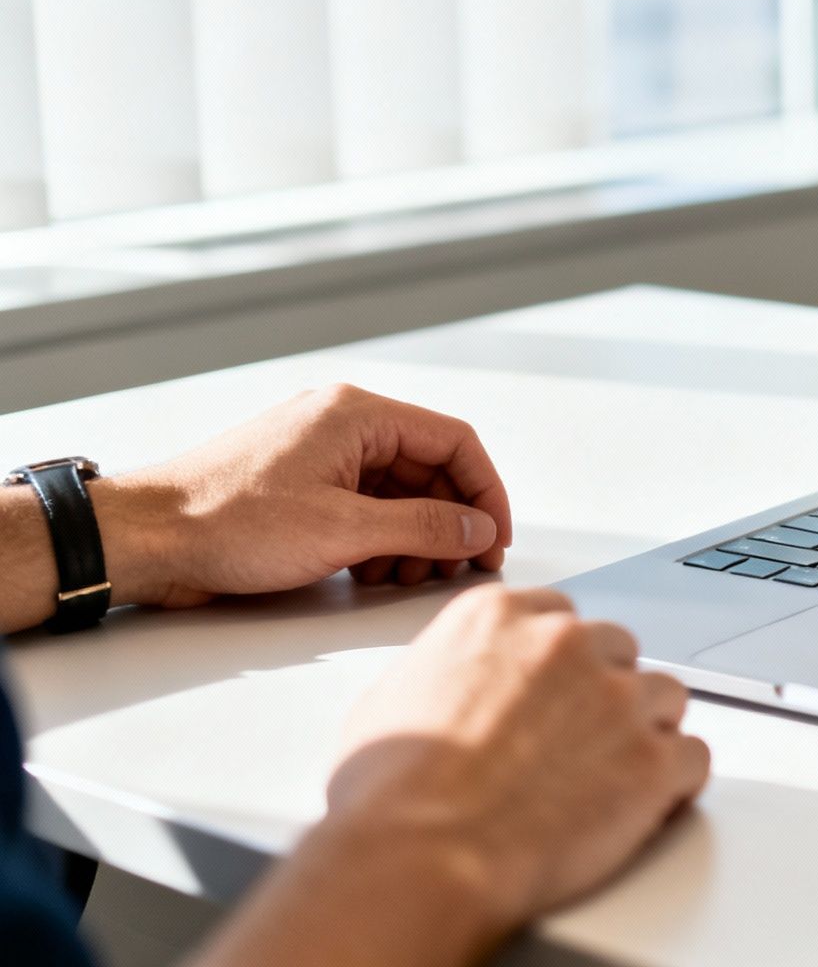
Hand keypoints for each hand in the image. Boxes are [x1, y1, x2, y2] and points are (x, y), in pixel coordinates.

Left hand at [96, 384, 512, 607]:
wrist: (146, 540)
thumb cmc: (227, 521)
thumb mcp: (342, 529)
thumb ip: (423, 526)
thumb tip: (479, 530)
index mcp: (357, 415)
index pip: (454, 442)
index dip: (486, 493)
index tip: (495, 540)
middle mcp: (344, 426)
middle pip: (430, 470)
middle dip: (449, 523)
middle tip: (457, 569)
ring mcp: (322, 457)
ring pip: (400, 494)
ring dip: (416, 539)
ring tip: (408, 578)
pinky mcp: (303, 489)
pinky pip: (367, 509)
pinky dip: (382, 543)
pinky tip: (372, 575)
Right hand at [329, 586, 709, 943]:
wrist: (423, 852)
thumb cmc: (392, 791)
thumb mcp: (390, 699)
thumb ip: (444, 672)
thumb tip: (452, 688)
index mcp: (500, 617)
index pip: (560, 617)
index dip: (562, 663)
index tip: (557, 691)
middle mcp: (566, 644)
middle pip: (617, 651)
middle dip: (603, 694)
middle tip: (578, 743)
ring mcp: (618, 698)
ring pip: (664, 696)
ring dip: (644, 731)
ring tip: (607, 778)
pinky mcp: (653, 759)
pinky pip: (693, 756)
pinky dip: (676, 782)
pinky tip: (646, 804)